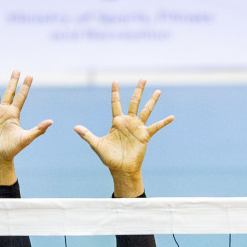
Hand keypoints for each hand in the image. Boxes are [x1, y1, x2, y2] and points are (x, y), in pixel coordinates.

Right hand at [0, 71, 52, 185]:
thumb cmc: (13, 149)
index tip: (30, 76)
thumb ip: (38, 130)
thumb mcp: (26, 138)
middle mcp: (5, 112)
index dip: (25, 87)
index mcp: (14, 114)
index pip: (21, 97)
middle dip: (13, 82)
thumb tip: (51, 122)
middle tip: (16, 70)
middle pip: (9, 93)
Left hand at [72, 80, 172, 197]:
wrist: (121, 168)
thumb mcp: (96, 145)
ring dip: (152, 101)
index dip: (115, 93)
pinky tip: (171, 117)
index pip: (115, 103)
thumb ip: (87, 135)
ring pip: (146, 110)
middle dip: (138, 90)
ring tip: (158, 91)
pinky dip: (163, 122)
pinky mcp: (145, 136)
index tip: (115, 81)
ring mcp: (137, 128)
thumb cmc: (109, 157)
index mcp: (117, 122)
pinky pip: (156, 127)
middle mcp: (128, 122)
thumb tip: (75, 127)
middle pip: (134, 102)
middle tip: (143, 78)